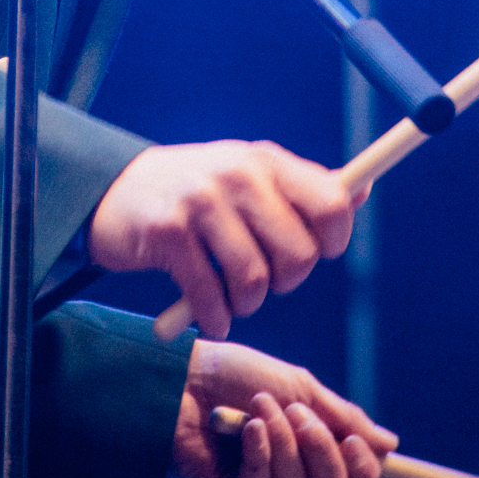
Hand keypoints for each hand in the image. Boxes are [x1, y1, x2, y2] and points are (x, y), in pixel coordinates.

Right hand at [87, 140, 359, 337]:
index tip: (313, 253)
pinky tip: (211, 315)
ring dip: (247, 304)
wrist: (114, 193)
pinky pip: (211, 296)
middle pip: (299, 254)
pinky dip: (216, 317)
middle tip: (264, 280)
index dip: (332, 242)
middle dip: (286, 282)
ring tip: (233, 298)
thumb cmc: (198, 194)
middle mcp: (238, 173)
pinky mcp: (169, 231)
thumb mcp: (249, 177)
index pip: (332, 204)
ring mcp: (202, 200)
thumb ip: (303, 188)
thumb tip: (364, 189)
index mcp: (266, 160)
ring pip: (256, 280)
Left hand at [173, 338, 397, 477]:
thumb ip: (343, 418)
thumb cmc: (239, 374)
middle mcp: (290, 466)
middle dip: (319, 446)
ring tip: (257, 407)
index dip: (362, 469)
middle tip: (297, 414)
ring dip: (279, 437)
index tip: (355, 442)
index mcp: (310, 444)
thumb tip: (390, 444)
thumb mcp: (299, 387)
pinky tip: (244, 428)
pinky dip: (257, 451)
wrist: (187, 376)